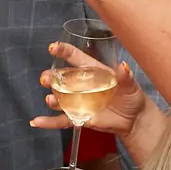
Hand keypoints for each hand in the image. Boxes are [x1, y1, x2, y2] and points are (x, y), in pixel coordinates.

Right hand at [31, 42, 148, 138]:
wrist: (134, 120)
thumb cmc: (132, 97)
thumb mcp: (131, 85)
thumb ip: (125, 76)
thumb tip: (123, 66)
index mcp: (93, 71)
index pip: (76, 58)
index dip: (64, 51)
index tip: (52, 48)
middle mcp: (81, 85)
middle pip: (61, 78)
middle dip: (51, 77)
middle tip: (46, 78)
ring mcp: (78, 101)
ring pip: (59, 98)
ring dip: (52, 98)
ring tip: (50, 100)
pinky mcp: (78, 117)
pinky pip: (61, 120)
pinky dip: (48, 121)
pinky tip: (36, 121)